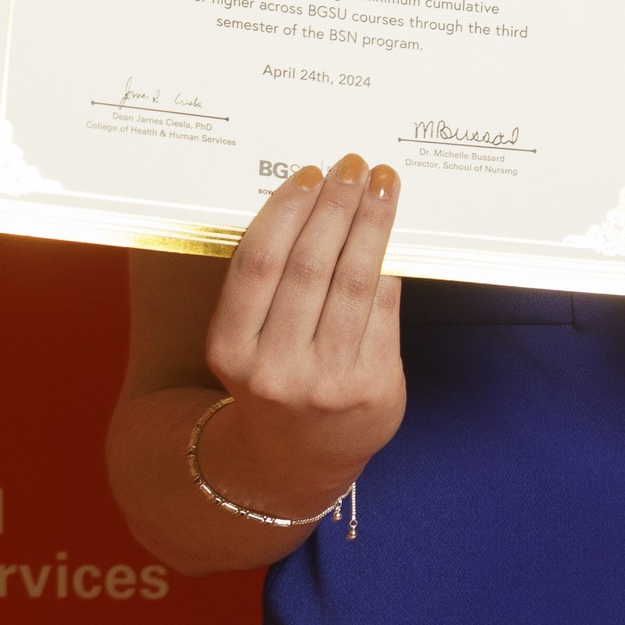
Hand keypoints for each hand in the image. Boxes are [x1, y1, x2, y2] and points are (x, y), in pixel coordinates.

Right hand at [195, 155, 406, 520]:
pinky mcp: (370, 387)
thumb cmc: (272, 378)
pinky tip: (394, 235)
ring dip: (372, 224)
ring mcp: (325, 381)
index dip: (286, 210)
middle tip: (353, 166)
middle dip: (336, 206)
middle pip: (309, 265)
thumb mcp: (246, 341)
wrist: (296, 458)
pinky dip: (389, 264)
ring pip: (353, 281)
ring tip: (382, 186)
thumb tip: (319, 201)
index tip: (310, 173)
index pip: (259, 263)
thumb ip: (269, 285)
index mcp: (230, 349)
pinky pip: (384, 310)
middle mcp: (274, 368)